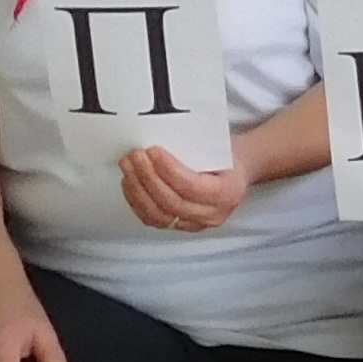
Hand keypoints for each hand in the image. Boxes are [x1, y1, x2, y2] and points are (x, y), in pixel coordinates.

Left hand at [117, 142, 248, 231]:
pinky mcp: (180, 227)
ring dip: (137, 190)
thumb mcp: (221, 148)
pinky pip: (152, 219)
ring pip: (158, 215)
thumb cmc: (226, 158)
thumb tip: (162, 134)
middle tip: (135, 156)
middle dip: (148, 177)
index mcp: (228, 192)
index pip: (192, 187)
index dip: (169, 170)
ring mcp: (196, 224)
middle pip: (172, 203)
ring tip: (128, 167)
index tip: (153, 151)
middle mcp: (213, 214)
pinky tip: (129, 183)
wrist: (234, 176)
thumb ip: (198, 148)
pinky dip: (136, 201)